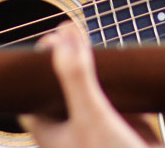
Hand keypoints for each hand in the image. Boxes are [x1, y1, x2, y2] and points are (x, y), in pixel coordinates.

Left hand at [20, 22, 160, 147]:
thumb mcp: (92, 117)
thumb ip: (76, 78)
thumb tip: (63, 35)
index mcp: (49, 130)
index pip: (34, 88)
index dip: (40, 63)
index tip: (53, 37)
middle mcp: (71, 128)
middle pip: (63, 85)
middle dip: (70, 61)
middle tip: (75, 33)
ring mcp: (98, 126)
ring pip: (93, 89)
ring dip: (99, 70)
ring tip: (101, 48)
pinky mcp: (127, 126)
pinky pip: (121, 97)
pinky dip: (124, 83)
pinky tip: (130, 68)